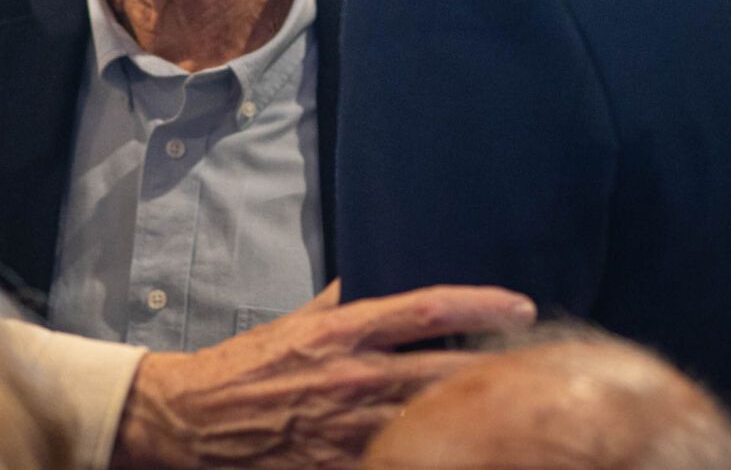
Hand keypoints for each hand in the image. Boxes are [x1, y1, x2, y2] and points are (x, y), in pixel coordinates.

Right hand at [108, 280, 534, 469]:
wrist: (192, 420)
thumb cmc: (244, 368)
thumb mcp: (295, 323)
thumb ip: (342, 304)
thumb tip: (378, 279)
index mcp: (344, 335)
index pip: (427, 310)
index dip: (481, 306)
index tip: (521, 306)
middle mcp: (356, 380)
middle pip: (448, 372)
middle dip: (500, 370)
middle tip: (538, 367)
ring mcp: (351, 430)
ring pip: (434, 424)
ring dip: (476, 417)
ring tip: (516, 412)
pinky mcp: (339, 467)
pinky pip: (400, 462)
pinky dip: (433, 454)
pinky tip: (460, 450)